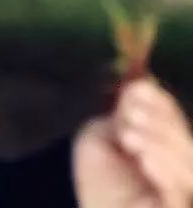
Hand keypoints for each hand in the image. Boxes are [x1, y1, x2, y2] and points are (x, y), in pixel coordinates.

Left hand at [74, 78, 192, 207]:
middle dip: (161, 120)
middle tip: (131, 113)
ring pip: (190, 164)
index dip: (161, 102)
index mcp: (164, 147)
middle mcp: (179, 170)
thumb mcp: (99, 139)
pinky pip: (179, 194)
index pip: (174, 121)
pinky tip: (145, 157)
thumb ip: (119, 116)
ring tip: (128, 136)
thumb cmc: (97, 184)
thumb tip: (140, 86)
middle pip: (187, 140)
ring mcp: (180, 193)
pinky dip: (165, 170)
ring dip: (160, 141)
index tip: (139, 88)